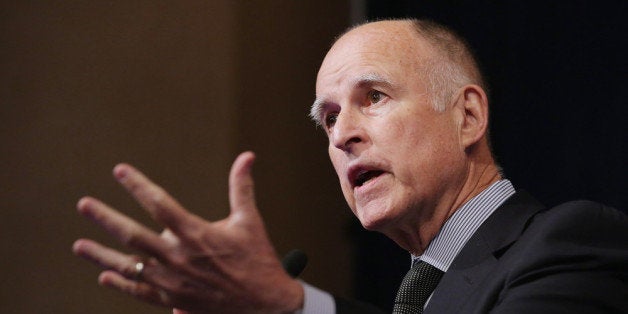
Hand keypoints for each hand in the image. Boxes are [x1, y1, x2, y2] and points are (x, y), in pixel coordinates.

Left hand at [72, 152, 303, 313]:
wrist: (264, 303)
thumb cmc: (257, 258)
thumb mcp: (250, 220)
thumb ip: (241, 187)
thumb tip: (247, 156)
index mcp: (196, 234)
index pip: (159, 204)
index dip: (138, 185)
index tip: (119, 171)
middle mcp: (179, 258)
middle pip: (133, 236)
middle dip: (106, 219)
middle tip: (84, 205)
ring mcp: (173, 281)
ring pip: (129, 267)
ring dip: (101, 256)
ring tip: (79, 245)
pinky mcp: (174, 300)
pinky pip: (141, 292)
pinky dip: (122, 284)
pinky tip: (104, 276)